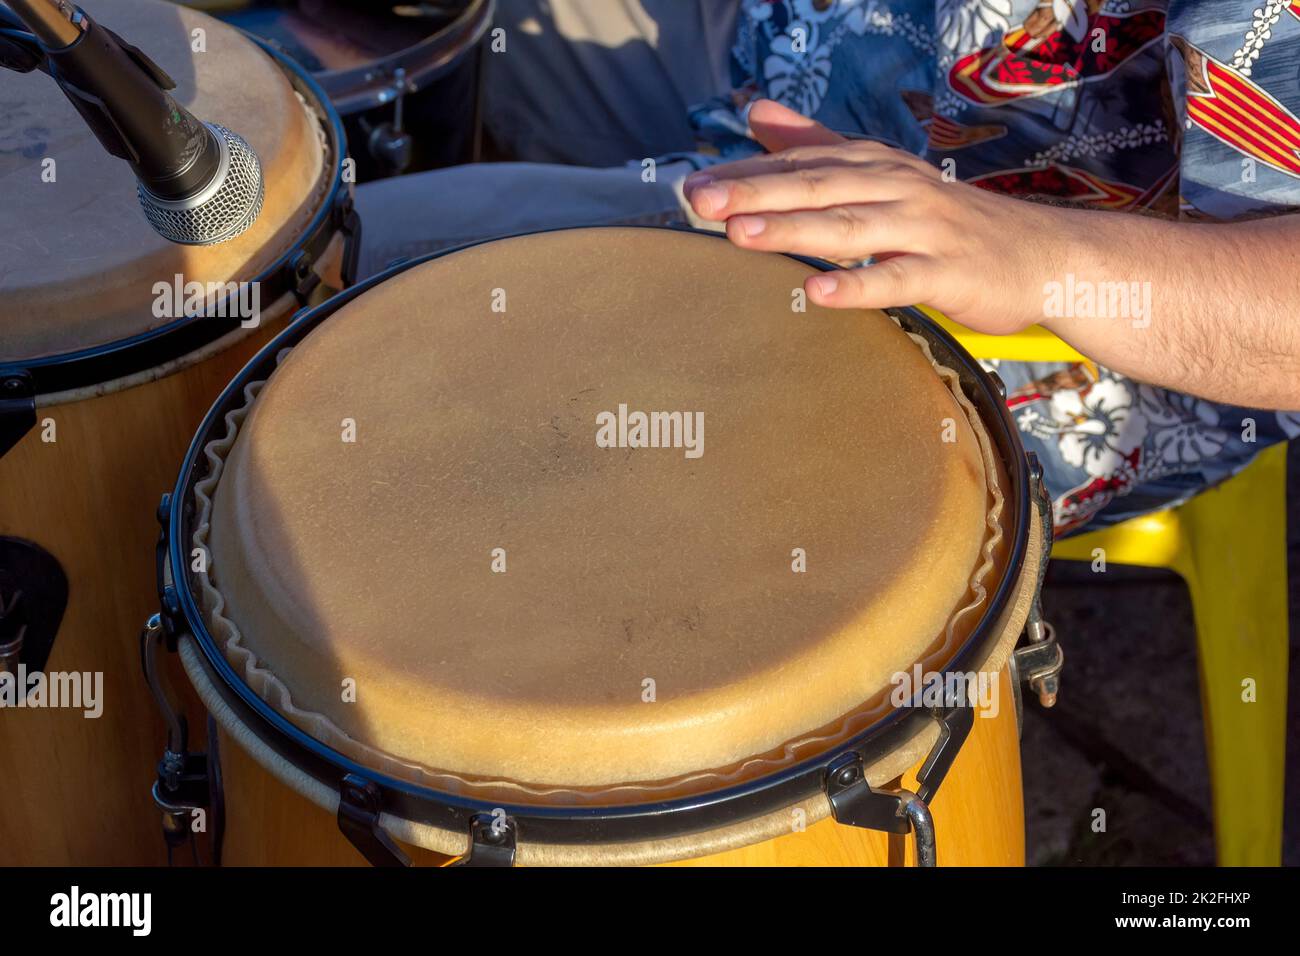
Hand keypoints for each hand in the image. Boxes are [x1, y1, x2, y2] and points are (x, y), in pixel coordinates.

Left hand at [684, 100, 1094, 334]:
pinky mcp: (947, 274)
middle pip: (818, 188)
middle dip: (757, 192)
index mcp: (875, 167)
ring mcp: (923, 231)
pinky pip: (898, 280)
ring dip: (794, 230)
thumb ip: (817, 144)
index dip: (748, 173)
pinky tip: (818, 292)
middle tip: (700, 201)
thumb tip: (756, 113)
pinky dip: (859, 285)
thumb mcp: (883, 175)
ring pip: (850, 228)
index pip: (803, 165)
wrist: (1041, 256)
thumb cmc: (949, 221)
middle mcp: (896, 190)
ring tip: (739, 235)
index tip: (693, 186)